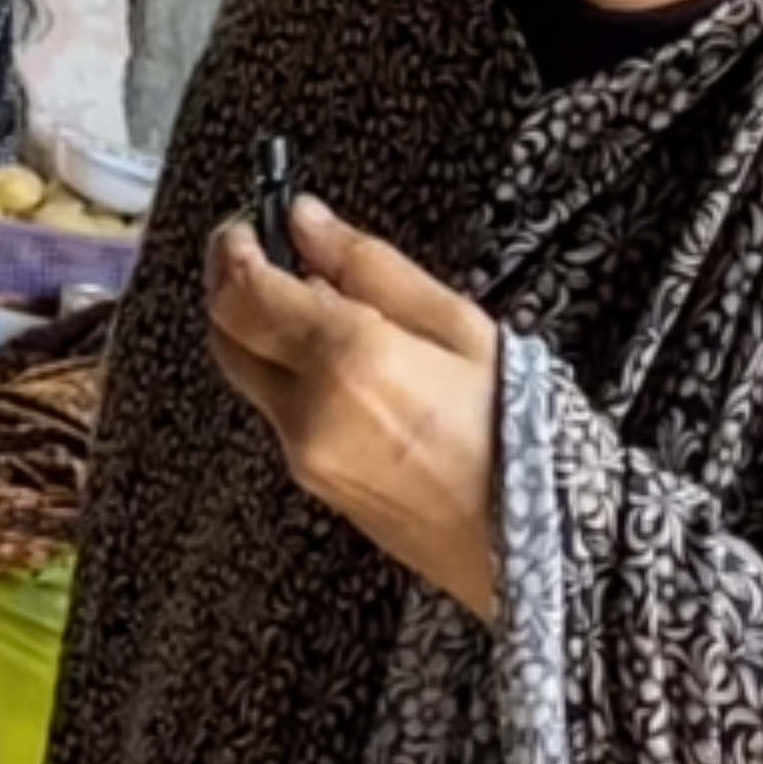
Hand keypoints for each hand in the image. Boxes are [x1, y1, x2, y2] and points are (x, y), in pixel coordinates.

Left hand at [208, 198, 502, 620]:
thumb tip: (307, 222)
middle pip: (225, 335)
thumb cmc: (517, 431)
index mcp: (348, 361)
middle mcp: (309, 413)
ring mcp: (305, 456)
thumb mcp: (459, 326)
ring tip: (321, 302)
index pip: (242, 292)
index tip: (254, 219)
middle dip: (234, 284)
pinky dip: (288, 373)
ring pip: (250, 375)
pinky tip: (339, 358)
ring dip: (262, 330)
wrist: (536, 543)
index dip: (235, 246)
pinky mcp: (312, 484)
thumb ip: (371, 268)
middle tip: (269, 251)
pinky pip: (278, 411)